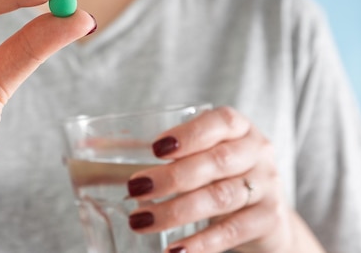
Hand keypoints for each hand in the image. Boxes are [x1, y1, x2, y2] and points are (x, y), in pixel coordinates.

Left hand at [126, 106, 323, 252]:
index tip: (155, 149)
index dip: (189, 134)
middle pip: (217, 162)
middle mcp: (257, 152)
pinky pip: (233, 231)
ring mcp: (268, 186)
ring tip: (141, 220)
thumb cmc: (217, 176)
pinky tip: (175, 250)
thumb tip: (90, 147)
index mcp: (238, 128)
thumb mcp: (196, 156)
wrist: (265, 217)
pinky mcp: (270, 220)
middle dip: (172, 177)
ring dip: (177, 210)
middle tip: (134, 188)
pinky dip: (201, 243)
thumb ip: (153, 151)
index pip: (220, 121)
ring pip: (221, 197)